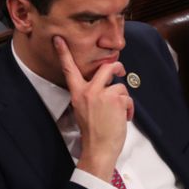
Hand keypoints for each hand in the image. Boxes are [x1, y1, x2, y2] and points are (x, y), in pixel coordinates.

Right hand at [54, 36, 133, 181]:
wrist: (98, 148)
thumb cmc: (93, 132)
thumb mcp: (84, 110)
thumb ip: (91, 95)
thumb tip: (107, 86)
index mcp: (78, 94)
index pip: (69, 70)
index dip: (64, 53)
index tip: (59, 39)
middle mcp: (89, 91)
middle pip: (106, 68)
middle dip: (117, 66)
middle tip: (121, 69)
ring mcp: (103, 94)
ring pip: (120, 87)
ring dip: (124, 99)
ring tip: (120, 113)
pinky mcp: (117, 99)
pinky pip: (128, 98)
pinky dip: (129, 109)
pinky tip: (124, 118)